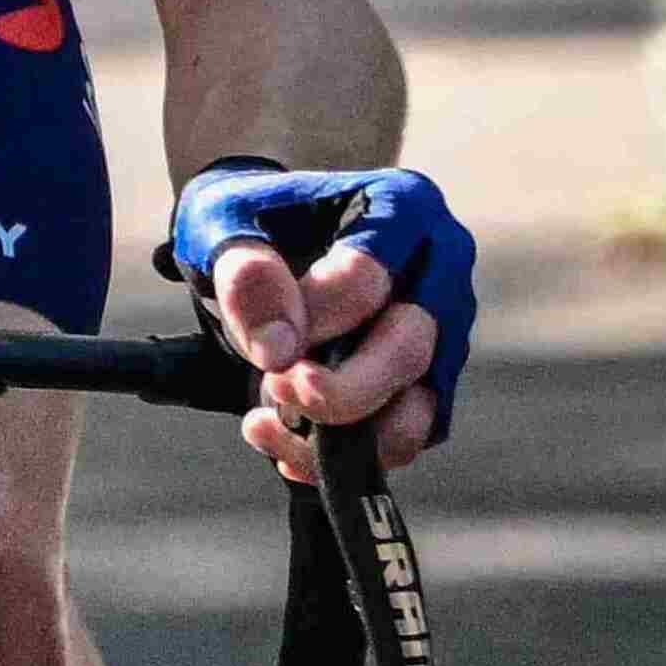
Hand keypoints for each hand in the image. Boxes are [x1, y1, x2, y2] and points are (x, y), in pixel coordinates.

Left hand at [167, 160, 474, 474]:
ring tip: (266, 422)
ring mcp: (443, 334)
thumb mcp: (222, 221)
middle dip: (338, 388)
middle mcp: (440, 272)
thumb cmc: (248, 219)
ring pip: (418, 408)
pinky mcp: (428, 386)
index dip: (312, 320)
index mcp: (403, 208)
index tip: (265, 344)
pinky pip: (403, 438)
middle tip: (276, 389)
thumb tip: (280, 349)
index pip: (368, 279)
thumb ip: (246, 272)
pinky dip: (344, 457)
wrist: (266, 238)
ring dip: (342, 435)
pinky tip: (282, 445)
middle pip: (409, 347)